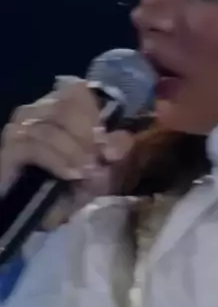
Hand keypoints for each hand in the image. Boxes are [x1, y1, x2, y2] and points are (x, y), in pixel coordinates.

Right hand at [0, 80, 133, 228]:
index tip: (105, 141)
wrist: (29, 215)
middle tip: (98, 161)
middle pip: (65, 106)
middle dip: (87, 134)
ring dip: (74, 152)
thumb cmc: (65, 188)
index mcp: (58, 108)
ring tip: (87, 173)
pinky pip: (34, 147)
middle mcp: (35, 111)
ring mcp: (18, 128)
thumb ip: (114, 152)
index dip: (95, 113)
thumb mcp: (100, 170)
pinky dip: (57, 161)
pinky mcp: (7, 150)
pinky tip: (69, 175)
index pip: (77, 91)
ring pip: (50, 128)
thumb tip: (117, 147)